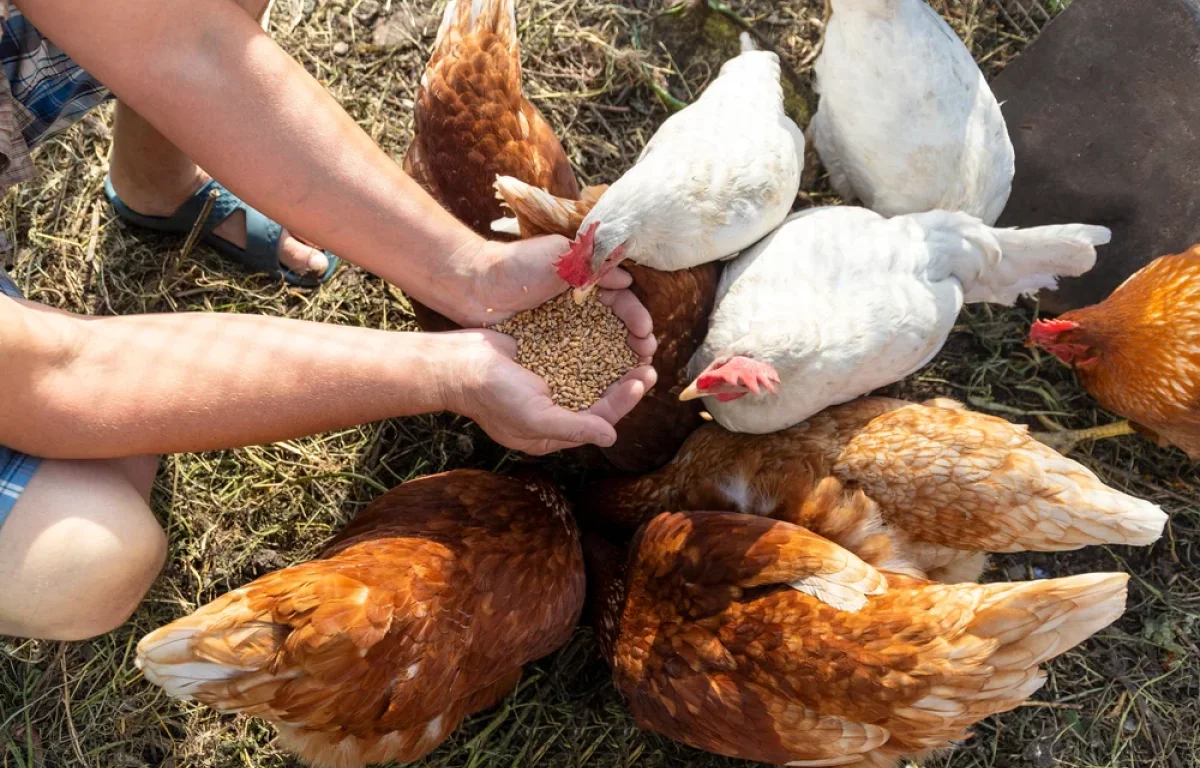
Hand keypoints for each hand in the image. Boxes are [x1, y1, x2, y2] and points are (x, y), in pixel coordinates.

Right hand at [441, 330, 658, 455]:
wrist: (456, 362)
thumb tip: (611, 438)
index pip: (597, 420)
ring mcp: (549, 383)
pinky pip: (576, 355)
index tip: (642, 381)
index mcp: (551, 432)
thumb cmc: (491, 395)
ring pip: (592, 376)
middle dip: (625, 383)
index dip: (622, 402)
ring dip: (615, 363)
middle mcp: (553, 410)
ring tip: (637, 348)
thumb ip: (573, 428)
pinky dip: (595, 347)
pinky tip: (612, 332)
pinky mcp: (544, 359)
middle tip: (649, 364)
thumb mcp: (533, 417)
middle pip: (599, 398)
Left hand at [442, 234, 656, 359]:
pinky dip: (593, 370)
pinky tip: (604, 384)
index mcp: (587, 280)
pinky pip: (576, 359)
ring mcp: (565, 328)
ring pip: (601, 345)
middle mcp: (580, 306)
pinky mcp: (549, 346)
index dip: (636, 317)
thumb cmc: (517, 265)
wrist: (474, 284)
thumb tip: (628, 277)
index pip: (621, 301)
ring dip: (620, 359)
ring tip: (634, 374)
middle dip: (635, 341)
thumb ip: (594, 265)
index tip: (645, 332)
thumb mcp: (561, 255)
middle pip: (617, 326)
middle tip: (646, 356)